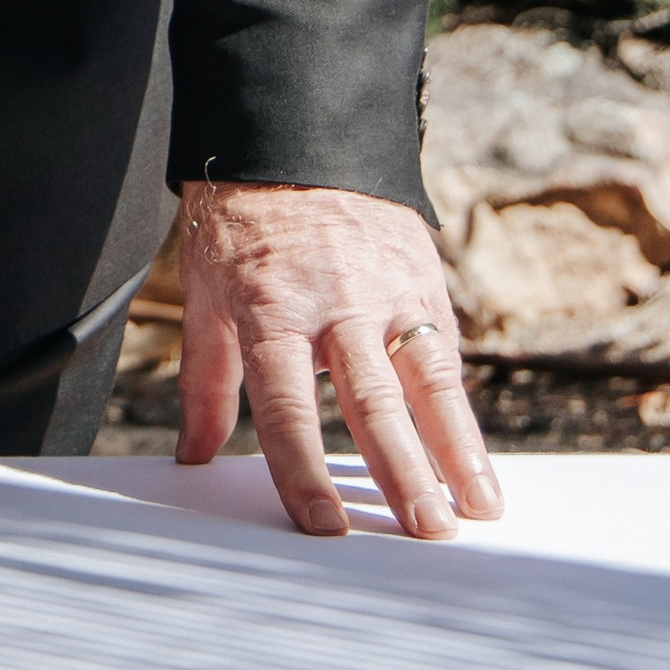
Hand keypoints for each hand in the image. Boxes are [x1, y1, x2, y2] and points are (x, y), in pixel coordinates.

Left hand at [177, 181, 501, 538]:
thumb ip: (206, 381)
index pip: (285, 403)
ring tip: (477, 509)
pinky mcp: (421, 281)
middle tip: (425, 532)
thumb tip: (192, 455)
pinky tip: (477, 462)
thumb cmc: (240, 223)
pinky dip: (462, 412)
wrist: (293, 136)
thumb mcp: (206, 293)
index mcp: (269, 306)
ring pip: (426, 379)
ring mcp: (385, 290)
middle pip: (369, 399)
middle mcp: (334, 301)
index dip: (302, 468)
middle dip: (400, 471)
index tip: (322, 523)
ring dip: (454, 450)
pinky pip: (444, 353)